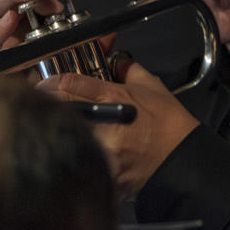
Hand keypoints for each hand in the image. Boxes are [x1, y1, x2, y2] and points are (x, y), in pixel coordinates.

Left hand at [37, 59, 199, 195]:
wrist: (181, 160)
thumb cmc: (170, 126)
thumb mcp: (153, 88)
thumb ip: (130, 70)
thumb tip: (117, 60)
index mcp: (113, 98)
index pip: (68, 82)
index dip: (51, 82)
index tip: (47, 85)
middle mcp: (102, 122)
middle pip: (57, 106)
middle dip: (48, 103)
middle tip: (49, 104)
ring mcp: (99, 147)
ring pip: (61, 132)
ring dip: (59, 128)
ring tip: (64, 129)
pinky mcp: (98, 169)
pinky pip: (74, 157)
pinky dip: (72, 153)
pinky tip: (77, 151)